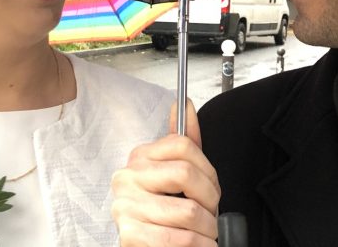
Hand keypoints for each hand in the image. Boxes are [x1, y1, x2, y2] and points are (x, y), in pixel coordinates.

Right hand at [112, 100, 220, 245]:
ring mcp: (126, 206)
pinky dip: (201, 245)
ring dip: (209, 229)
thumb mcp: (177, 175)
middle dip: (210, 199)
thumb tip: (185, 104)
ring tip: (206, 233)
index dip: (209, 170)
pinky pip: (179, 238)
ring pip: (188, 211)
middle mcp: (127, 178)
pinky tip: (202, 244)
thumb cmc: (166, 214)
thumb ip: (184, 141)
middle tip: (212, 214)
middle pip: (185, 173)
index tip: (212, 188)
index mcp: (139, 158)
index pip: (183, 145)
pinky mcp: (129, 235)